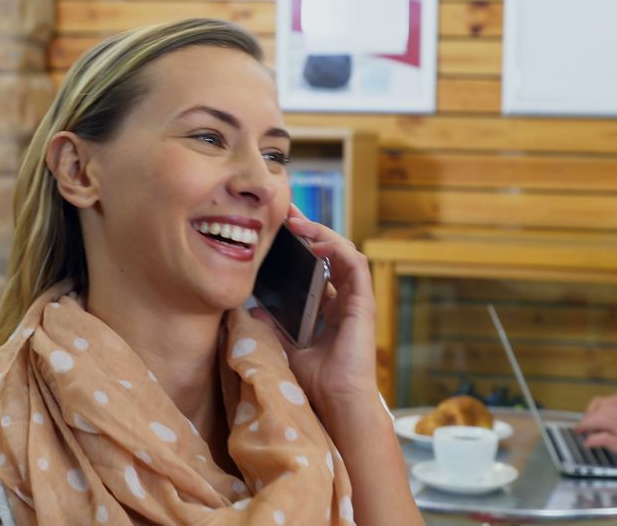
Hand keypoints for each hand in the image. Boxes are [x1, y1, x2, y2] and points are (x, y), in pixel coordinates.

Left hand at [252, 205, 378, 422]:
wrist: (336, 403)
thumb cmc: (315, 383)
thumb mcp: (285, 347)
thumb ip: (273, 327)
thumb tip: (252, 309)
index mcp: (329, 310)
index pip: (317, 267)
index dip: (301, 246)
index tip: (278, 229)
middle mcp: (345, 300)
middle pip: (329, 253)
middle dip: (309, 229)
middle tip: (285, 212)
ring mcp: (356, 300)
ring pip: (343, 252)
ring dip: (321, 232)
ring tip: (296, 222)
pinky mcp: (364, 302)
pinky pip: (355, 264)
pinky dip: (336, 248)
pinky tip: (315, 242)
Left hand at [575, 405, 616, 480]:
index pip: (611, 406)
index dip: (598, 411)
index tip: (591, 416)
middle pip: (603, 412)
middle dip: (589, 418)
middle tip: (581, 424)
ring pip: (600, 422)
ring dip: (587, 426)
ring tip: (581, 430)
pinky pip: (603, 438)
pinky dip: (592, 440)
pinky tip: (588, 443)